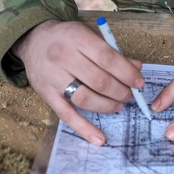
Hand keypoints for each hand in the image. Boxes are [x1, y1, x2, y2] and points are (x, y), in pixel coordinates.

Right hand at [12, 20, 144, 145]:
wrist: (34, 40)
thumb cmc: (66, 37)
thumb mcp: (88, 34)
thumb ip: (111, 52)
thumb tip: (136, 68)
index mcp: (77, 38)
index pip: (107, 59)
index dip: (126, 73)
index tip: (139, 82)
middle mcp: (63, 57)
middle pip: (98, 80)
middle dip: (120, 91)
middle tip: (130, 95)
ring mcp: (53, 77)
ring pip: (85, 99)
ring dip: (107, 106)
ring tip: (118, 106)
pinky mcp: (46, 94)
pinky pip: (66, 115)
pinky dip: (83, 128)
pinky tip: (99, 138)